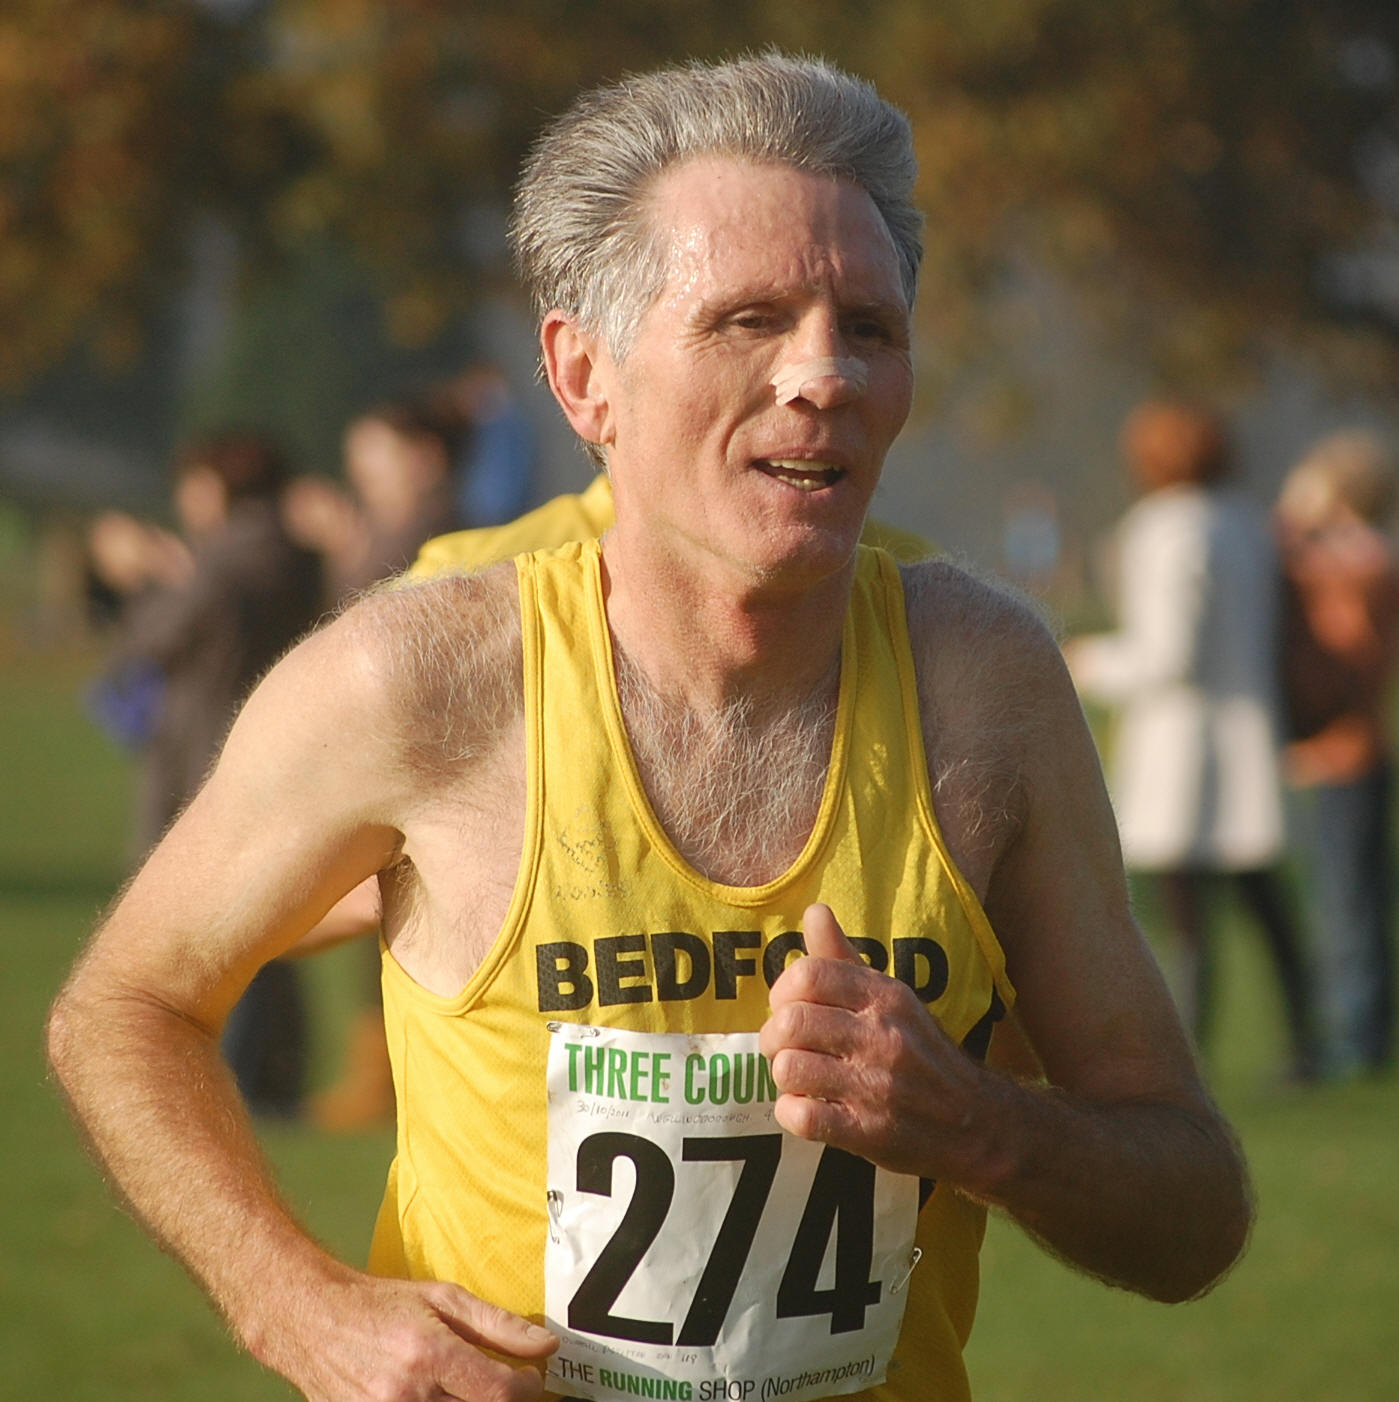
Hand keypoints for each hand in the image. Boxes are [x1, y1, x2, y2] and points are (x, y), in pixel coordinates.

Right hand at [259, 1269, 557, 1401]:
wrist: (313, 1319)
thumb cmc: (382, 1303)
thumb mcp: (443, 1298)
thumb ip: (498, 1324)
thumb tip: (545, 1346)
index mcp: (429, 1353)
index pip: (499, 1391)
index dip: (527, 1389)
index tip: (531, 1379)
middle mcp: (406, 1394)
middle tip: (507, 1389)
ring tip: (475, 1390)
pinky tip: (444, 1398)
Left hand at [759, 904, 996, 1184]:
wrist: (979, 1124)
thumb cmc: (923, 1053)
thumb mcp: (894, 998)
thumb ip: (845, 957)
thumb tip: (814, 911)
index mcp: (886, 996)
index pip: (809, 974)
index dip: (783, 990)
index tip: (789, 1006)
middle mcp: (882, 1037)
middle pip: (790, 1022)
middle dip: (773, 1036)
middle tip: (784, 1047)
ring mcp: (876, 1087)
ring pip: (788, 1069)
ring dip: (782, 1076)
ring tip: (799, 1079)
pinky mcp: (869, 1133)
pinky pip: (801, 1117)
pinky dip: (791, 1113)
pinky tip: (807, 1108)